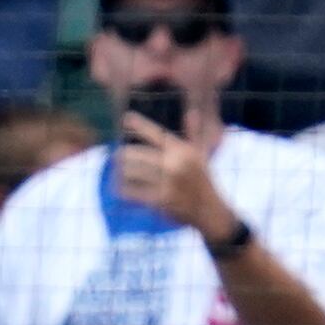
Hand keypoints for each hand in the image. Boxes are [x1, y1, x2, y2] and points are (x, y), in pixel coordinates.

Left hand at [113, 110, 233, 239]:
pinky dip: (124, 191)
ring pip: (133, 173)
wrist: (210, 212)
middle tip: (115, 157)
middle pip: (137, 154)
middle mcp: (174, 164)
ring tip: (115, 173)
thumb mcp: (201, 156)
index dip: (140, 125)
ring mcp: (167, 183)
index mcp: (182, 151)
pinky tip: (118, 189)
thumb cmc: (203, 181)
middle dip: (123, 155)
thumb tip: (192, 112)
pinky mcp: (160, 201)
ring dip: (121, 173)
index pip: (157, 134)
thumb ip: (193, 134)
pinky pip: (134, 193)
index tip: (125, 118)